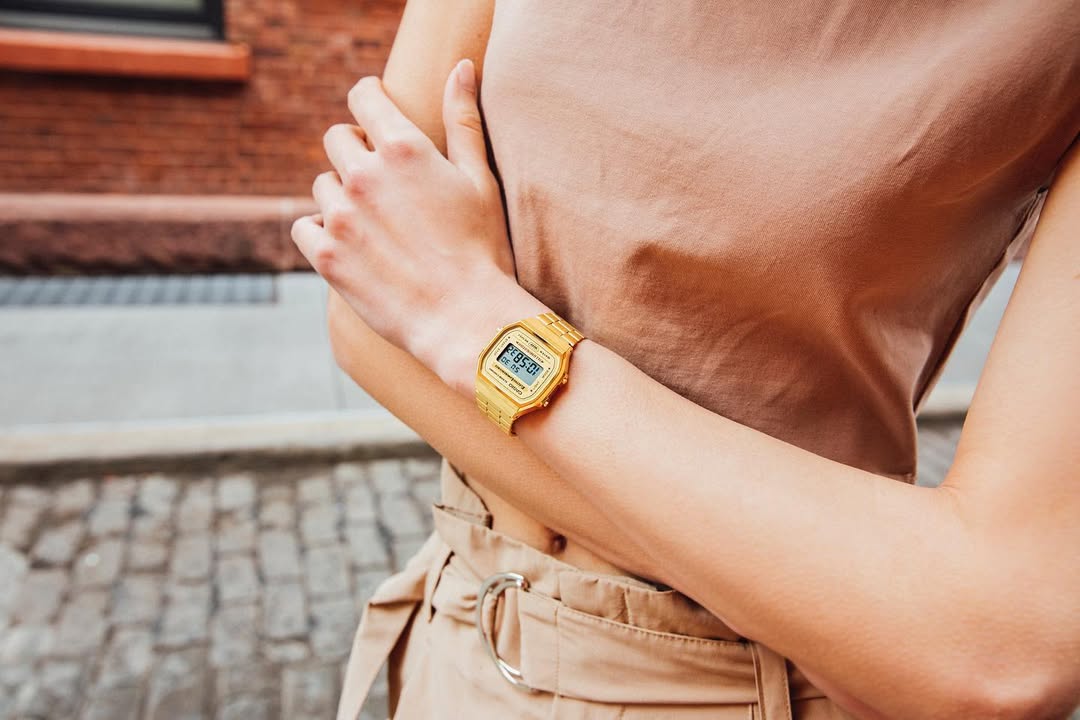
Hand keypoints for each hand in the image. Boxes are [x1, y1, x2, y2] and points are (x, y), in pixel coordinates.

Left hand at [293, 59, 540, 391]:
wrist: (465, 318)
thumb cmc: (483, 249)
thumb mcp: (480, 179)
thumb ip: (464, 119)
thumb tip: (460, 67)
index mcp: (404, 150)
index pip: (363, 97)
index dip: (369, 101)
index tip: (375, 116)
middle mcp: (364, 176)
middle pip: (337, 139)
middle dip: (356, 151)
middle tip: (382, 180)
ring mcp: (340, 217)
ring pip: (322, 184)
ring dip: (341, 194)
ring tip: (374, 221)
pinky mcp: (326, 256)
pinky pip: (304, 225)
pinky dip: (320, 229)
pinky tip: (348, 242)